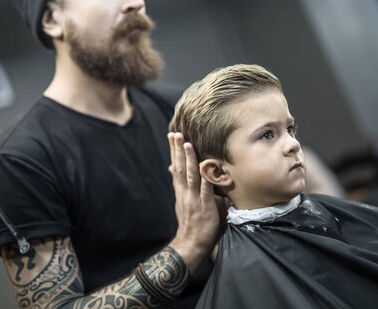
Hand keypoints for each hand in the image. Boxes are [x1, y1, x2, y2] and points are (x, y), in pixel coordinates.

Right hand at [167, 132, 219, 273]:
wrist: (190, 245)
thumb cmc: (192, 225)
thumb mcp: (184, 203)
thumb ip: (181, 187)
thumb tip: (174, 171)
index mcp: (181, 192)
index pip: (176, 167)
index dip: (174, 152)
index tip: (172, 136)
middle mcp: (185, 193)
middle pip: (179, 168)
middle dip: (177, 150)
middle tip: (175, 132)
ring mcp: (194, 199)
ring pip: (190, 175)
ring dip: (188, 158)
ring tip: (187, 143)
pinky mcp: (204, 206)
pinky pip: (205, 189)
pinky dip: (204, 177)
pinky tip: (203, 165)